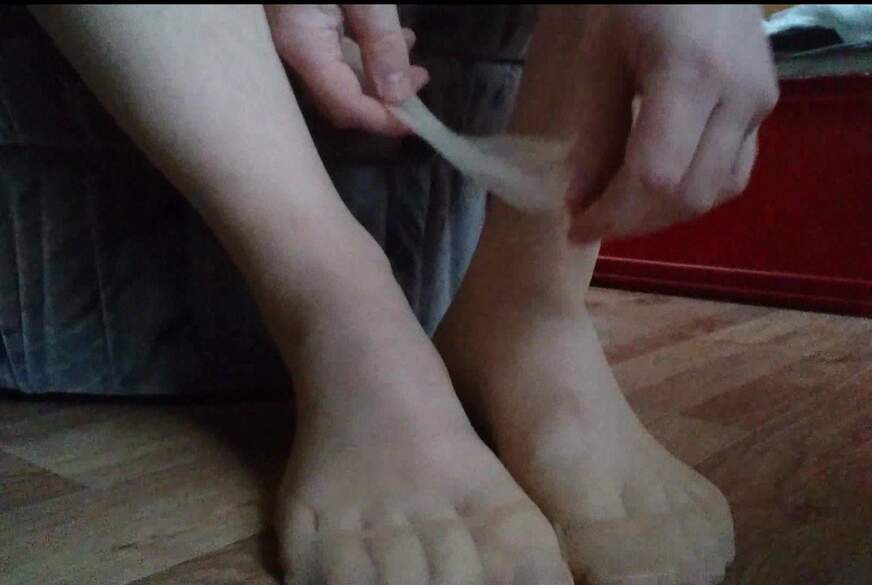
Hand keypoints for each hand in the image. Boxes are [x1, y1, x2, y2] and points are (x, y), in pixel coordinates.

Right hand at [266, 4, 428, 135]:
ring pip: (338, 76)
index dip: (384, 120)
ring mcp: (292, 36)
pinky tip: (394, 37)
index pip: (345, 107)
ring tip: (414, 61)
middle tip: (421, 84)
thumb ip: (381, 42)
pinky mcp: (300, 21)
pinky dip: (365, 54)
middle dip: (384, 101)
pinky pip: (332, 51)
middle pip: (340, 99)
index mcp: (302, 44)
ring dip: (379, 76)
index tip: (419, 119)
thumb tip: (398, 95)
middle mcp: (292, 49)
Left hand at [565, 5, 778, 242]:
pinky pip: (733, 169)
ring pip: (717, 191)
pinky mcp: (765, 102)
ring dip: (664, 213)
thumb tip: (581, 200)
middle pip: (689, 195)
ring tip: (620, 208)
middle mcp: (739, 95)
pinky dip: (693, 191)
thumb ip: (595, 130)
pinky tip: (657, 187)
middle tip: (590, 220)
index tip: (574, 225)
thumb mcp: (598, 54)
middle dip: (634, 222)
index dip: (612, 214)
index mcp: (692, 75)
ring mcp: (760, 100)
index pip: (654, 177)